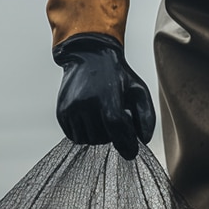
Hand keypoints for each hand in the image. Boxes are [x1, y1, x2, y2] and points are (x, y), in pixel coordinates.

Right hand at [54, 33, 154, 158]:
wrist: (90, 56)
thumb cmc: (118, 75)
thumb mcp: (139, 90)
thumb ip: (146, 117)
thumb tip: (143, 141)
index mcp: (107, 98)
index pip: (117, 131)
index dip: (126, 144)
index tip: (131, 152)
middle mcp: (86, 104)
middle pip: (102, 139)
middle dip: (113, 136)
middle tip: (116, 120)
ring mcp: (71, 109)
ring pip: (88, 140)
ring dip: (99, 136)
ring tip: (103, 118)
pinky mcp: (61, 112)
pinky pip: (74, 136)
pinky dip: (85, 134)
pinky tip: (92, 119)